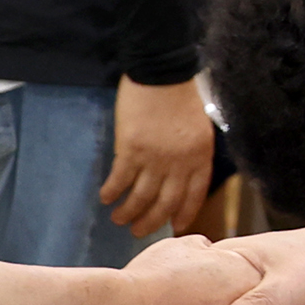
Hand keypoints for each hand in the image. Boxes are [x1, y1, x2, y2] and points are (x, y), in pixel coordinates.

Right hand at [102, 78, 214, 235]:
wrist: (162, 72)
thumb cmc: (179, 95)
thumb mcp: (198, 127)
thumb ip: (192, 153)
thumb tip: (180, 174)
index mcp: (199, 157)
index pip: (193, 195)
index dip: (183, 214)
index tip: (174, 227)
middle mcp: (179, 163)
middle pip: (165, 203)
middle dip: (151, 222)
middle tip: (138, 232)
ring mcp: (155, 159)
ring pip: (141, 198)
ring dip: (128, 213)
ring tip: (119, 220)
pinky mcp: (131, 150)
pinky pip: (120, 181)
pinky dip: (112, 193)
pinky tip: (105, 198)